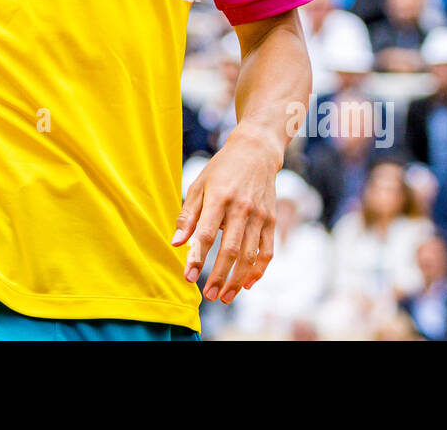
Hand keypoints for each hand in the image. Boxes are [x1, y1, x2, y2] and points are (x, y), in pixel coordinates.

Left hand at [172, 121, 282, 304]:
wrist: (256, 151)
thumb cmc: (222, 170)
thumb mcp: (199, 185)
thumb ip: (188, 215)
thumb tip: (175, 243)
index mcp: (218, 197)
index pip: (206, 234)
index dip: (197, 257)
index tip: (188, 276)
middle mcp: (241, 208)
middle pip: (230, 249)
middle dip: (218, 275)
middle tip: (208, 296)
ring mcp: (259, 215)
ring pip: (250, 255)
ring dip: (237, 279)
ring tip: (224, 296)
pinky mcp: (271, 219)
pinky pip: (267, 250)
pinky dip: (259, 270)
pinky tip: (248, 284)